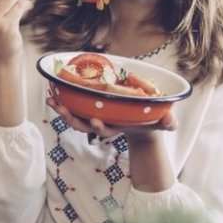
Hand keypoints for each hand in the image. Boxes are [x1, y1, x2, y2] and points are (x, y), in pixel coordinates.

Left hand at [46, 87, 177, 139]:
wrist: (143, 124)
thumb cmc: (151, 120)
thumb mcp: (162, 122)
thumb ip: (168, 122)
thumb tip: (171, 121)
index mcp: (119, 127)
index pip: (107, 130)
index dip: (99, 127)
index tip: (95, 121)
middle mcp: (105, 125)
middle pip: (85, 125)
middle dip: (72, 118)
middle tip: (62, 108)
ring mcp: (96, 118)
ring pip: (76, 118)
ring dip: (62, 110)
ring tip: (50, 99)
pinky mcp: (91, 111)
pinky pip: (75, 109)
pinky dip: (63, 102)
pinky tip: (53, 92)